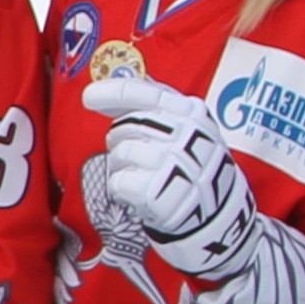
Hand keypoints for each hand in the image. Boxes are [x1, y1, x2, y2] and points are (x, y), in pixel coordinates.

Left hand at [83, 72, 251, 275]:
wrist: (216, 218)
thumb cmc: (193, 168)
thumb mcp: (187, 129)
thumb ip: (152, 106)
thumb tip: (107, 85)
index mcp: (193, 113)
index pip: (147, 94)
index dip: (113, 93)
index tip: (89, 97)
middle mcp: (187, 134)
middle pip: (126, 126)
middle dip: (120, 142)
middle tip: (136, 159)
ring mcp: (175, 162)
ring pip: (120, 153)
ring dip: (122, 168)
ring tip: (143, 178)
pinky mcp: (159, 192)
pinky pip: (118, 181)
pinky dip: (121, 190)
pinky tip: (140, 195)